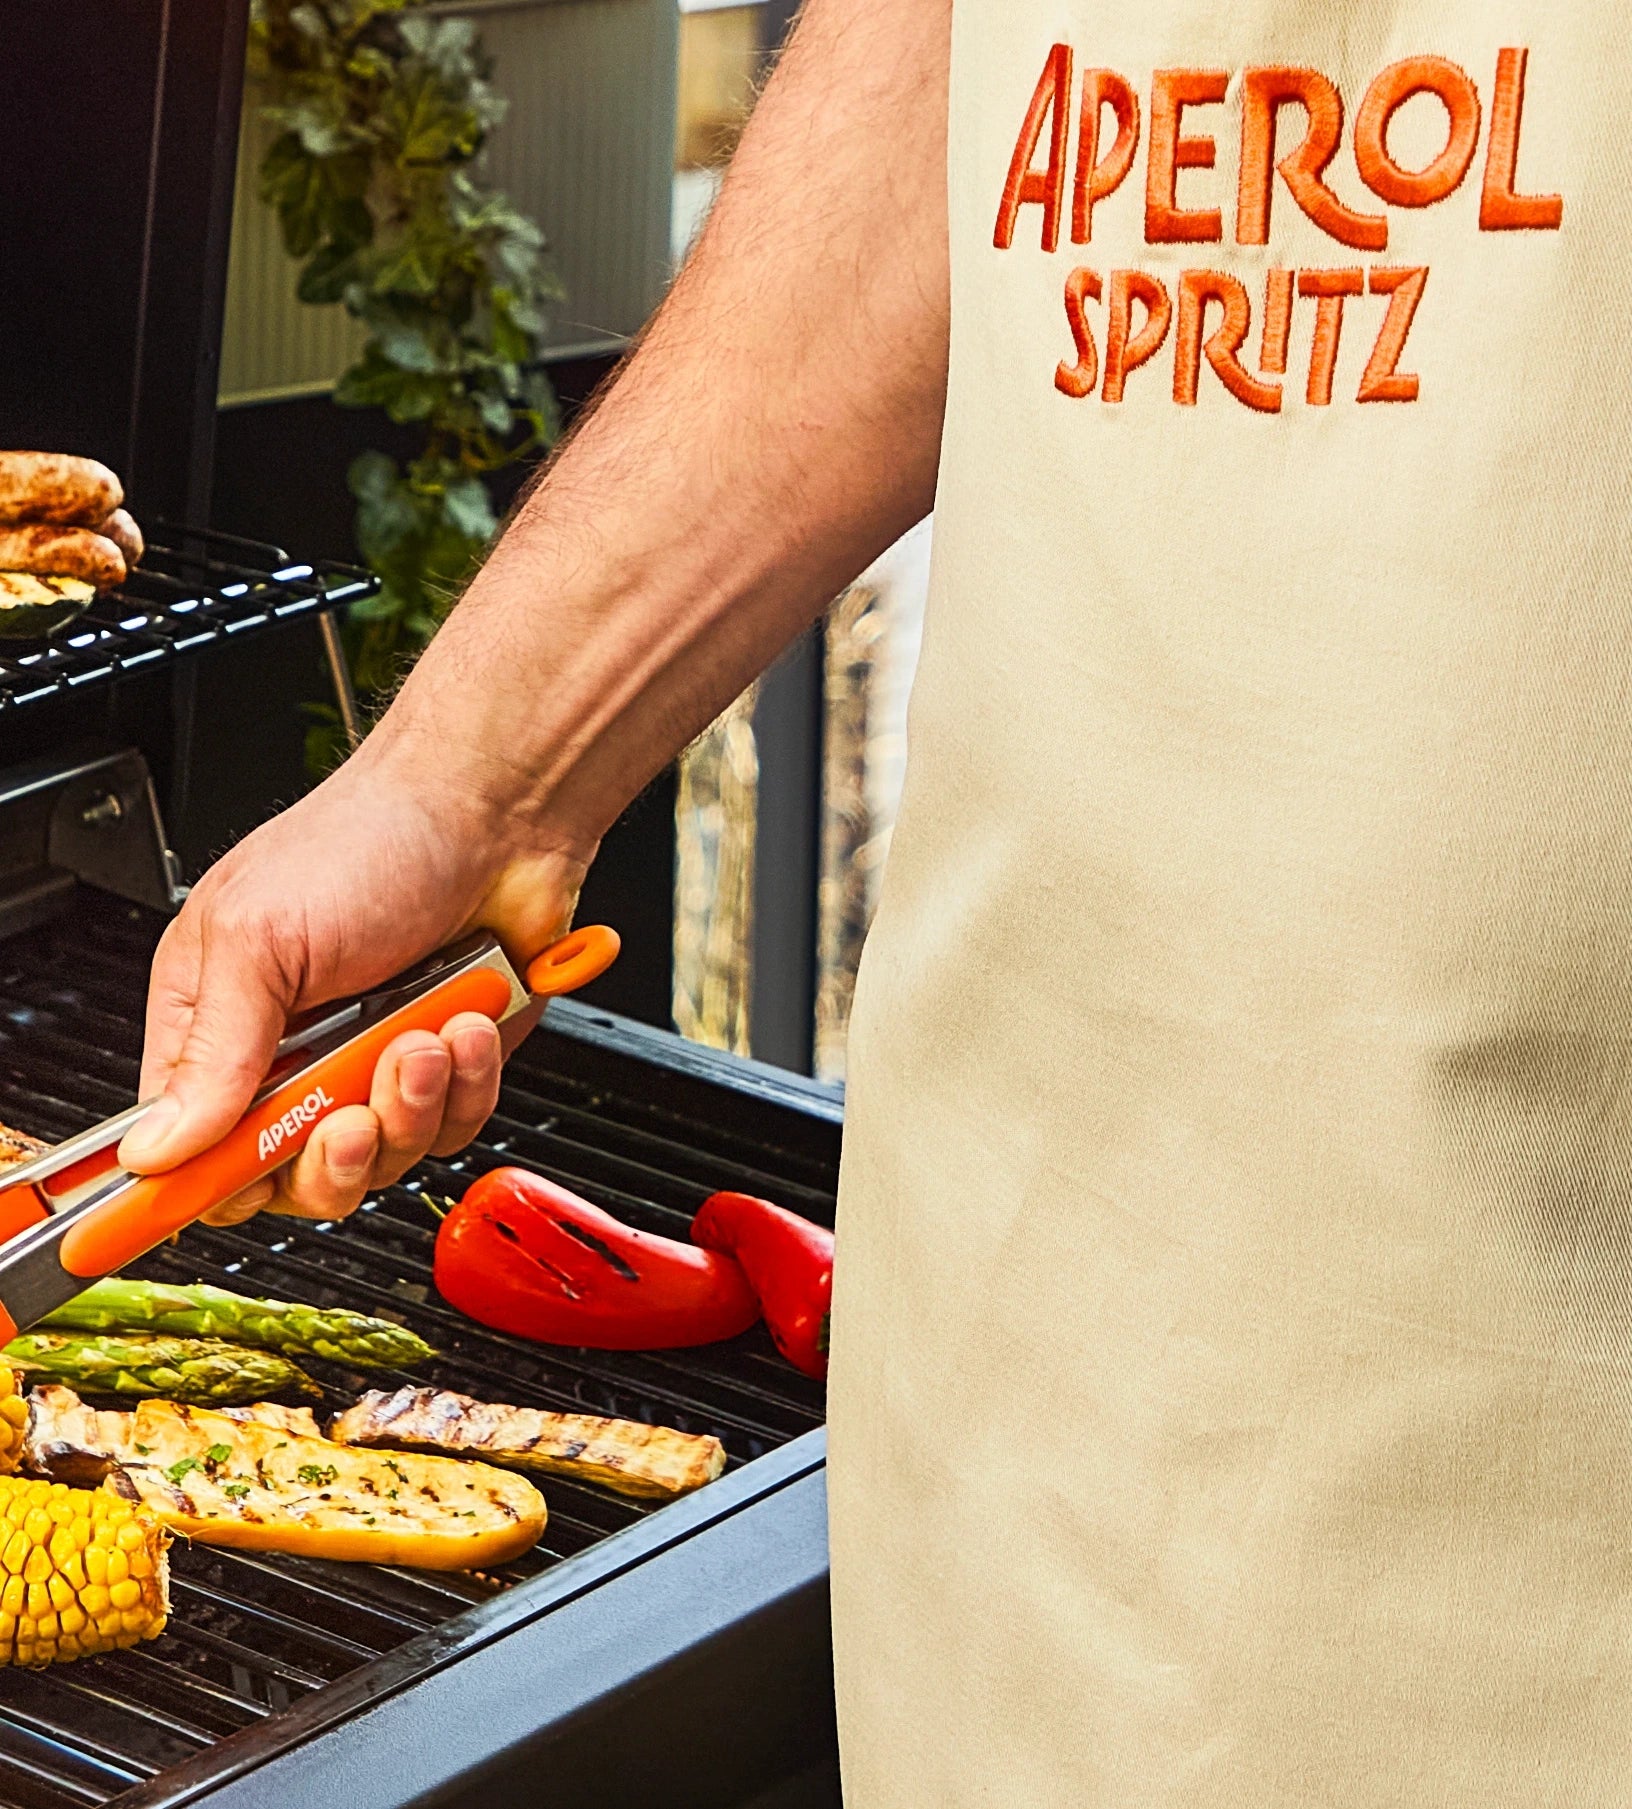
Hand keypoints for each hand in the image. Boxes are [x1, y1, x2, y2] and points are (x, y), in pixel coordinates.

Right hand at [118, 737, 592, 1224]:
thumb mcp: (259, 940)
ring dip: (409, 1104)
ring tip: (422, 1034)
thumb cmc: (370, 839)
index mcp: (217, 1019)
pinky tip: (466, 1023)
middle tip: (351, 1105)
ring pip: (382, 1159)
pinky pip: (454, 1128)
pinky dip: (467, 1084)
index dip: (205, 1181)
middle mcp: (295, 1053)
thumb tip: (158, 1145)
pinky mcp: (450, 1072)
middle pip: (291, 1177)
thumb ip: (211, 1051)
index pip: (188, 1146)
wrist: (495, 812)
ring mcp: (375, 1066)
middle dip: (331, 1152)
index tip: (237, 1187)